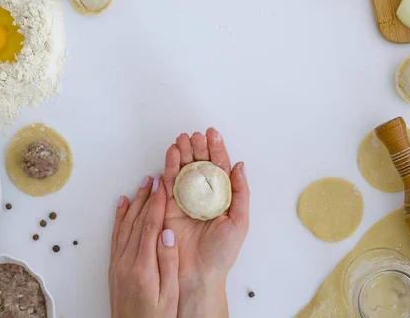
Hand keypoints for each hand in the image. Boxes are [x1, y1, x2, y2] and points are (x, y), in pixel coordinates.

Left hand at [109, 176, 179, 317]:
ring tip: (142, 185)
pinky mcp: (114, 266)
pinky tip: (122, 205)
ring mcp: (118, 263)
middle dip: (147, 197)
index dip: (157, 203)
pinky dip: (119, 217)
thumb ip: (169, 262)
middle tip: (154, 179)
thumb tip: (167, 233)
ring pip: (126, 225)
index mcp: (143, 267)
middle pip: (137, 221)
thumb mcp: (170, 294)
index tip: (163, 186)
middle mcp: (127, 261)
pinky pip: (116, 236)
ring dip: (134, 202)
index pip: (150, 226)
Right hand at [162, 128, 249, 317]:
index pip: (219, 167)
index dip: (217, 149)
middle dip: (198, 147)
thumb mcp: (239, 222)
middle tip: (196, 135)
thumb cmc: (221, 253)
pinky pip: (169, 181)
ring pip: (184, 169)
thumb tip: (240, 165)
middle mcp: (203, 194)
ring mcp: (185, 198)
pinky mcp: (169, 204)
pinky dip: (169, 165)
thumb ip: (240, 192)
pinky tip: (171, 152)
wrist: (198, 275)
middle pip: (200, 164)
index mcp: (222, 196)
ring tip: (182, 139)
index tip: (213, 133)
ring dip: (183, 152)